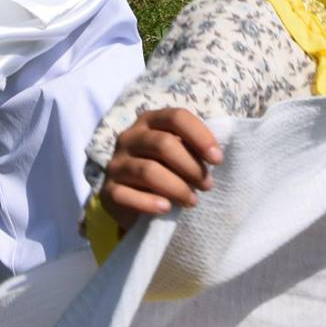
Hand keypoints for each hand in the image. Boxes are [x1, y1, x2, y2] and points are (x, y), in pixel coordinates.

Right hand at [101, 108, 221, 230]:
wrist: (133, 199)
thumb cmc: (166, 170)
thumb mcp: (178, 154)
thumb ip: (192, 148)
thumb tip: (214, 156)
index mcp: (149, 121)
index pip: (176, 117)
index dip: (200, 136)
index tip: (217, 159)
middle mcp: (129, 137)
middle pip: (163, 144)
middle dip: (191, 166)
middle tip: (207, 185)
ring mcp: (116, 164)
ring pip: (148, 171)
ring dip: (176, 187)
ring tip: (192, 201)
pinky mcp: (107, 190)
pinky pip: (127, 195)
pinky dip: (149, 203)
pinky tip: (166, 208)